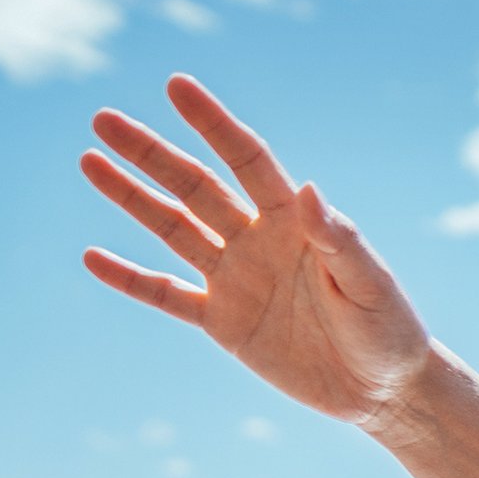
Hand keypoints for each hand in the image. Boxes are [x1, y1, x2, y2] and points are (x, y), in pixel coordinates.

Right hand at [79, 75, 432, 433]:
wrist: (384, 390)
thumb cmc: (389, 331)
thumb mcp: (371, 285)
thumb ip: (339, 240)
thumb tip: (310, 189)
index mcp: (296, 222)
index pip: (247, 160)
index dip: (213, 124)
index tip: (176, 86)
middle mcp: (258, 240)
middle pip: (195, 187)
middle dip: (150, 154)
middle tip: (103, 120)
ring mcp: (236, 279)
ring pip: (173, 229)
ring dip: (131, 198)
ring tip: (89, 161)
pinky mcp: (224, 323)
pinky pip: (167, 296)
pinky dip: (131, 279)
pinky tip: (91, 257)